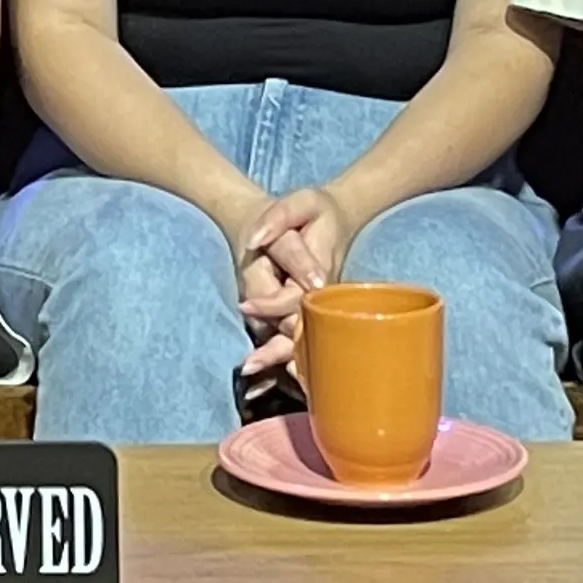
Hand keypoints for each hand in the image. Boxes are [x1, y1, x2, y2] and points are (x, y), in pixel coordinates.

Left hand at [234, 187, 363, 380]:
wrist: (338, 218)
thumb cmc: (318, 211)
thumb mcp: (301, 202)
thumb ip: (278, 218)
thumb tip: (254, 241)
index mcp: (322, 272)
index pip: (297, 296)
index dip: (271, 304)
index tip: (244, 305)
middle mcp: (325, 297)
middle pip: (304, 330)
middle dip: (278, 351)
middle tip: (249, 366)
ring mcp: (323, 309)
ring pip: (305, 342)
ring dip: (282, 362)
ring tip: (253, 375)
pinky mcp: (316, 314)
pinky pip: (305, 341)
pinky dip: (290, 361)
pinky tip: (272, 381)